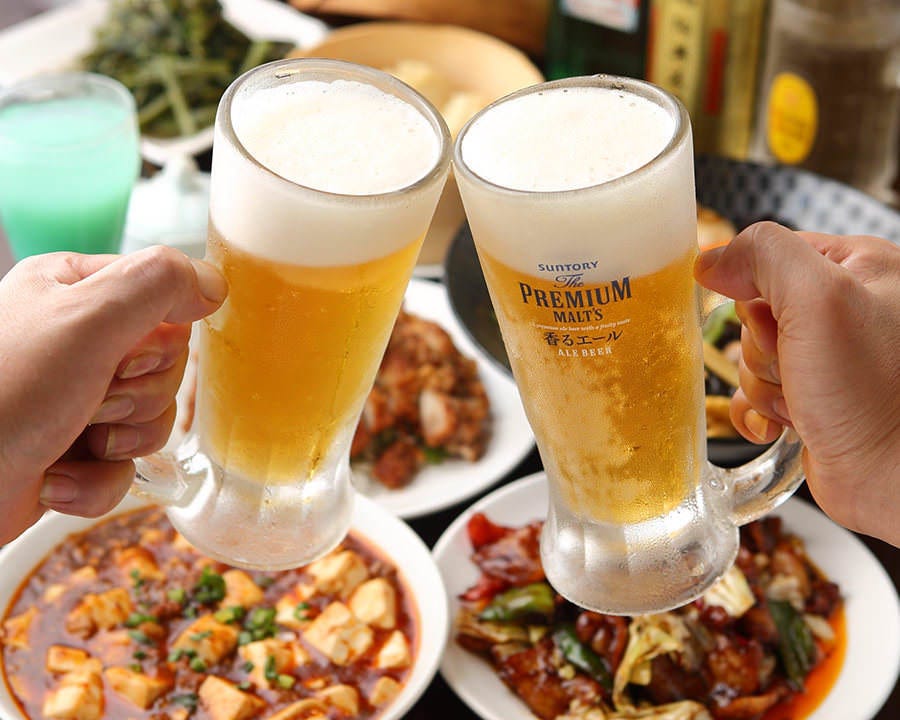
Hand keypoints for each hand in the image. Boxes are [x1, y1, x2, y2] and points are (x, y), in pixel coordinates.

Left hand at [0, 247, 226, 543]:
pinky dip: (97, 482)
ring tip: (76, 443)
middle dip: (140, 397)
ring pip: (152, 419)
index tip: (125, 358)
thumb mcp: (87, 321)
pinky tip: (57, 479)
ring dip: (124, 442)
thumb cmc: (4, 395)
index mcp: (73, 290)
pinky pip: (123, 468)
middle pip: (166, 366)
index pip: (164, 302)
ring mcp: (72, 399)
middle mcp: (74, 341)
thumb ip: (158, 286)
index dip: (160, 341)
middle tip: (95, 402)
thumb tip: (215, 282)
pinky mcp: (70, 453)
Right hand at [695, 222, 899, 545]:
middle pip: (755, 312)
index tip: (778, 319)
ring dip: (764, 384)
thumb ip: (763, 257)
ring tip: (804, 400)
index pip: (771, 257)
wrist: (897, 480)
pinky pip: (755, 394)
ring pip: (751, 356)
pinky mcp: (813, 399)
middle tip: (800, 365)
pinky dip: (759, 411)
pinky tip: (785, 423)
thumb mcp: (818, 300)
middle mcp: (846, 311)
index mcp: (859, 269)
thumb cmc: (876, 394)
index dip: (757, 292)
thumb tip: (712, 261)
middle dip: (763, 348)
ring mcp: (828, 359)